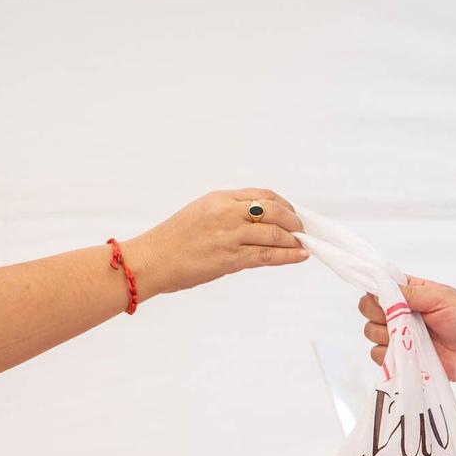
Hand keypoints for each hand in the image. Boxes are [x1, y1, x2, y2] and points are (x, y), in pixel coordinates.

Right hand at [127, 189, 307, 296]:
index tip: (293, 213)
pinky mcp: (229, 258)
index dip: (284, 204)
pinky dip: (288, 255)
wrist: (152, 260)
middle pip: (274, 211)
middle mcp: (226, 213)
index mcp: (219, 198)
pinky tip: (300, 255)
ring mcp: (229, 235)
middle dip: (294, 220)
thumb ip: (228, 213)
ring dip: (294, 240)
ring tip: (303, 245)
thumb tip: (257, 221)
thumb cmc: (173, 241)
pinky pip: (266, 255)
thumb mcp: (201, 214)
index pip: (262, 195)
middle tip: (302, 229)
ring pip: (274, 233)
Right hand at [357, 275, 455, 384]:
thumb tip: (382, 290)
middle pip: (367, 307)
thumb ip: (412, 292)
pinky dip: (389, 355)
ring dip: (387, 335)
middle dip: (378, 314)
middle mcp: (399, 311)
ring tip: (413, 339)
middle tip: (400, 320)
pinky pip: (377, 354)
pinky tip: (409, 354)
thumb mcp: (442, 298)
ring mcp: (397, 334)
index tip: (383, 300)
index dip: (375, 291)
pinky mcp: (397, 356)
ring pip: (370, 331)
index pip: (379, 285)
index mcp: (409, 291)